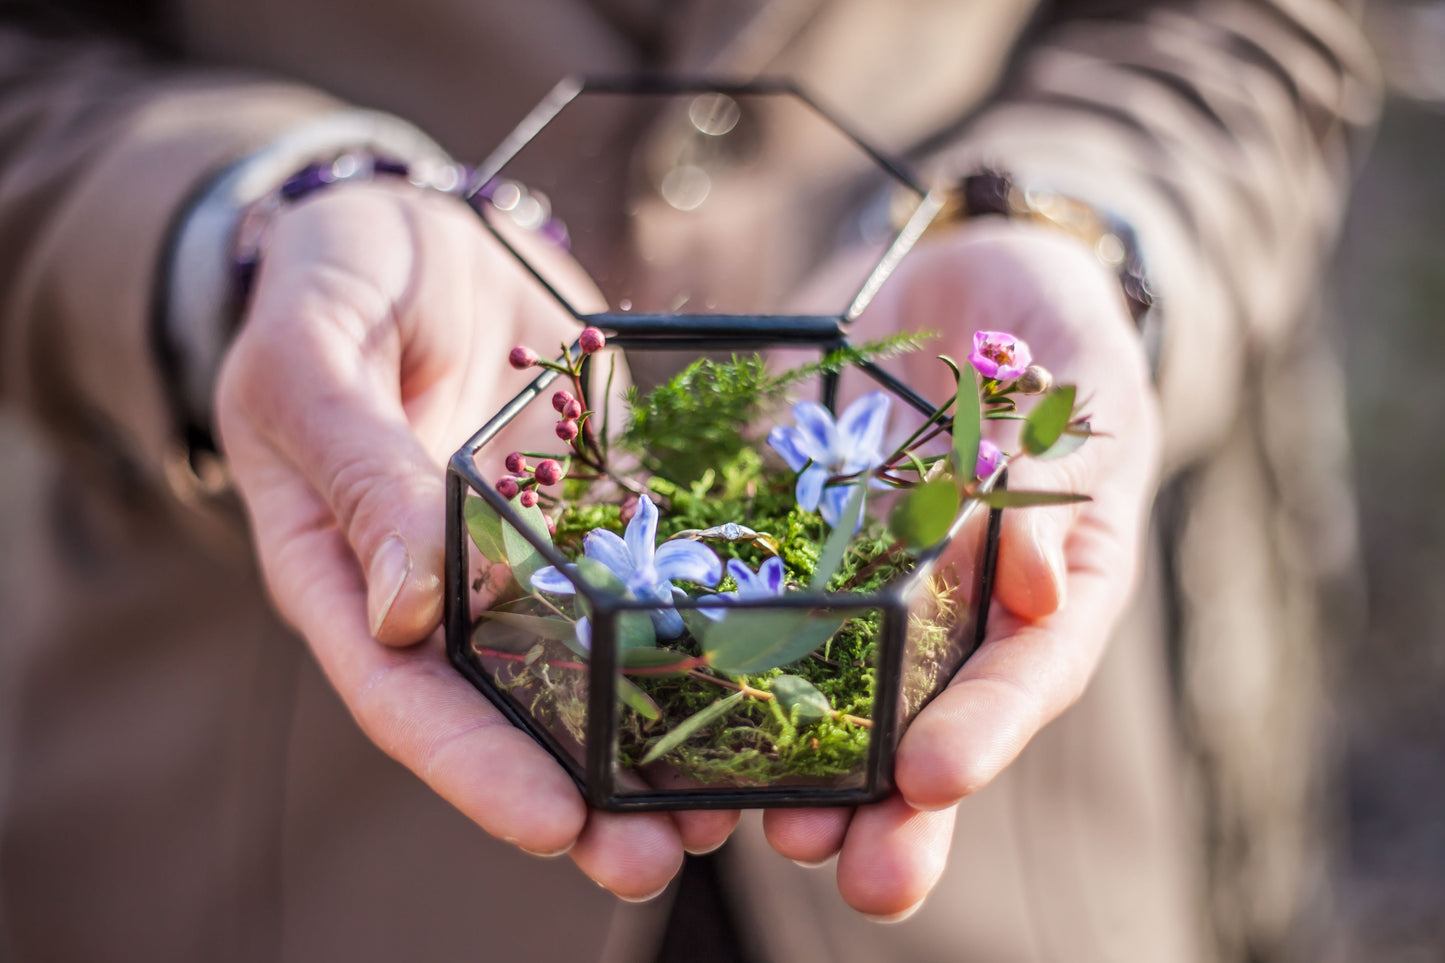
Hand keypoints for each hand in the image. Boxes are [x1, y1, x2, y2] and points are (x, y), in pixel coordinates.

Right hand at [215, 181, 736, 899]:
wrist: (419, 228)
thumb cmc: (335, 280)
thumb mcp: (316, 355)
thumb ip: (356, 470)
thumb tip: (411, 607)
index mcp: (345, 574)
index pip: (404, 696)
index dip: (473, 767)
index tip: (550, 822)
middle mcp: (445, 587)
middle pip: (508, 710)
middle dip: (583, 789)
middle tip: (659, 853)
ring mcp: (529, 551)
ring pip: (593, 663)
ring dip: (658, 735)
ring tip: (735, 802)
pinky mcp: (600, 506)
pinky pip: (655, 571)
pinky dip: (703, 626)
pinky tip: (766, 668)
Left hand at [763, 220, 1161, 916]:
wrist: (972, 281)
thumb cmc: (1057, 335)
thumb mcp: (1086, 391)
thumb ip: (1070, 479)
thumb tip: (1046, 589)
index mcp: (1048, 593)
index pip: (1025, 676)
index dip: (983, 732)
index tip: (930, 781)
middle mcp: (956, 613)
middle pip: (928, 727)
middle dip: (885, 807)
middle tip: (839, 865)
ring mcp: (874, 585)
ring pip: (835, 691)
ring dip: (794, 762)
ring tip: (744, 822)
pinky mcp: (800, 543)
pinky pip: (761, 602)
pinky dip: (719, 653)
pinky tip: (667, 697)